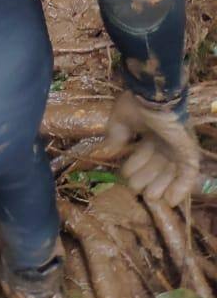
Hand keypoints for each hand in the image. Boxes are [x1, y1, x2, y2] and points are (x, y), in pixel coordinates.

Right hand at [101, 89, 198, 206]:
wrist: (155, 96)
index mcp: (152, 132)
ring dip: (159, 187)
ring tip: (148, 195)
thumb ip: (115, 135)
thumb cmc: (138, 104)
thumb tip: (109, 150)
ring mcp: (179, 149)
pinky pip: (187, 176)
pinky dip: (180, 190)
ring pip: (170, 175)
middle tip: (135, 186)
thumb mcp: (120, 119)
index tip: (126, 175)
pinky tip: (169, 201)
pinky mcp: (189, 154)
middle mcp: (166, 142)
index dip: (135, 167)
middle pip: (157, 168)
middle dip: (145, 179)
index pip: (144, 156)